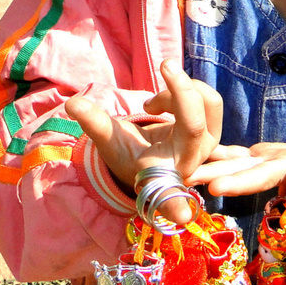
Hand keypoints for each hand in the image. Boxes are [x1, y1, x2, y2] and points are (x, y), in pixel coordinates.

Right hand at [66, 59, 221, 222]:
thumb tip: (72, 104)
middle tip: (162, 68)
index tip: (180, 216)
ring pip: (207, 102)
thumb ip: (94, 123)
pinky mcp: (213, 129)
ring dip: (178, 91)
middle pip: (197, 120)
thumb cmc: (129, 153)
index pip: (169, 191)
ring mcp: (209, 146)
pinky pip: (207, 100)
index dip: (174, 204)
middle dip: (180, 89)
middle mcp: (192, 162)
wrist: (148, 152)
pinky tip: (164, 103)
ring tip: (151, 104)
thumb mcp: (109, 141)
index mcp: (163, 175)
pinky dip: (185, 91)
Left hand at [188, 89, 285, 196]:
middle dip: (234, 183)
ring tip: (186, 174)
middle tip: (207, 187)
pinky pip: (237, 159)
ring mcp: (271, 165)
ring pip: (240, 170)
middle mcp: (285, 172)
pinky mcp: (262, 158)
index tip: (266, 182)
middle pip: (257, 178)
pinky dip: (217, 158)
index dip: (277, 178)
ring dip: (214, 172)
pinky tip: (194, 155)